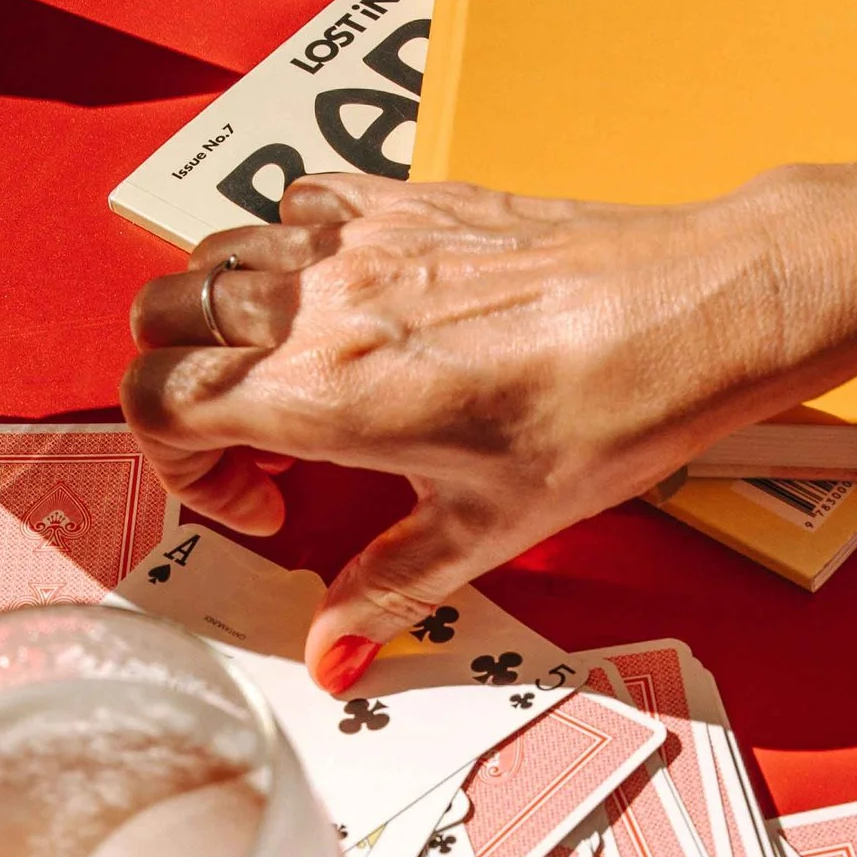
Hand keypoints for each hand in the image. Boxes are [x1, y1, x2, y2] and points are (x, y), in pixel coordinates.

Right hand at [123, 160, 856, 686]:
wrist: (696, 308)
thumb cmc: (608, 413)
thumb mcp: (489, 528)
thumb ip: (387, 588)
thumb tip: (334, 657)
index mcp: (325, 389)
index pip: (160, 400)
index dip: (184, 467)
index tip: (268, 502)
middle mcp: (321, 302)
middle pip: (162, 316)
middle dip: (180, 384)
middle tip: (264, 443)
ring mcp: (360, 239)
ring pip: (217, 253)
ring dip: (226, 317)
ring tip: (302, 374)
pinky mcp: (407, 199)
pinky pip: (299, 202)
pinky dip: (290, 247)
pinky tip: (352, 300)